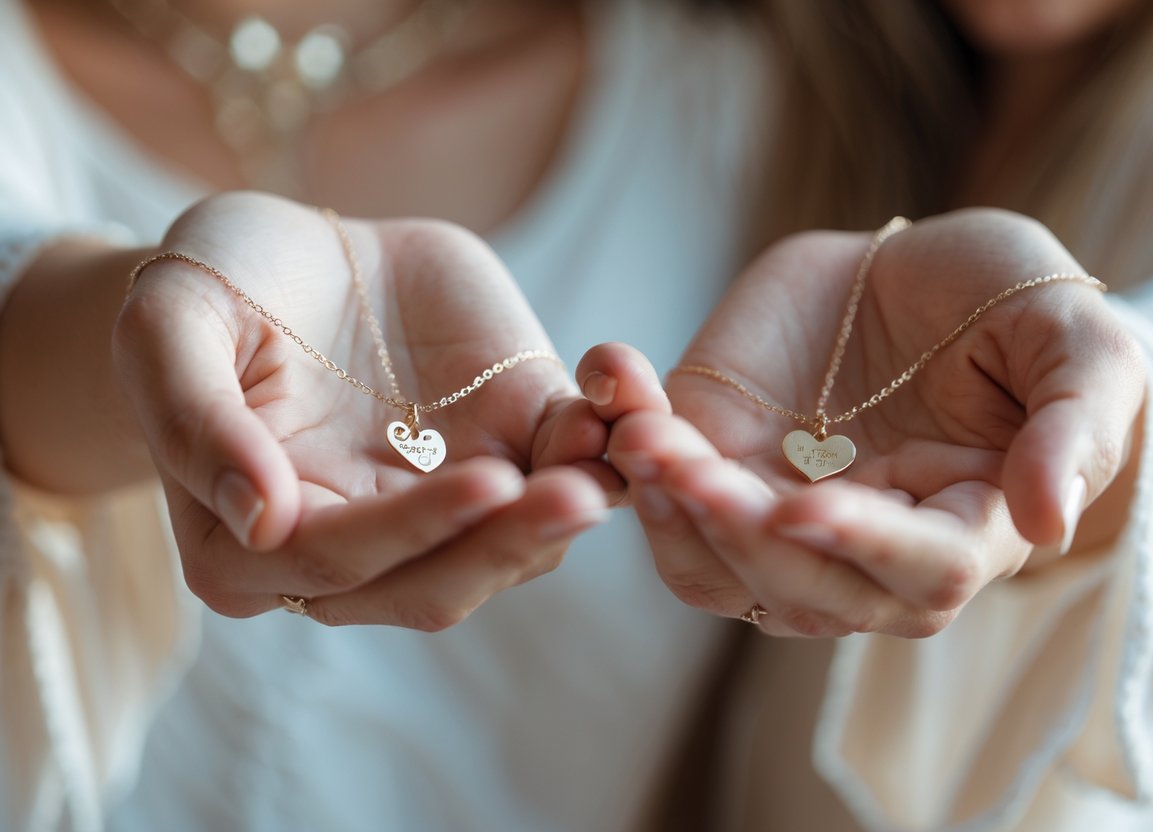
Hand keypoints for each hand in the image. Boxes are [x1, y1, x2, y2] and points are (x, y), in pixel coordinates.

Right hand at [114, 192, 611, 627]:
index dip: (413, 530)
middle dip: (512, 543)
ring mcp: (437, 504)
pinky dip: (600, 451)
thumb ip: (195, 423)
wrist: (293, 251)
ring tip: (623, 448)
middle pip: (440, 580)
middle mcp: (355, 546)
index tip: (487, 485)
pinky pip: (562, 471)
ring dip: (571, 508)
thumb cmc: (215, 286)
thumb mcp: (171, 327)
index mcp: (255, 545)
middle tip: (580, 496)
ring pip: (514, 545)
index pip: (339, 563)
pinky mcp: (506, 449)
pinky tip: (627, 406)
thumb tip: (260, 520)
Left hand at [585, 209, 1144, 637]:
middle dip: (739, 537)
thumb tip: (1048, 520)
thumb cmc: (1009, 309)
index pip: (922, 575)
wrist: (911, 274)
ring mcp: (781, 516)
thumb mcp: (1078, 346)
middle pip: (801, 592)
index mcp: (963, 533)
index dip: (864, 548)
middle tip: (688, 468)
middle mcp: (864, 553)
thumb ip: (1075, 428)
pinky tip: (620, 399)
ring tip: (639, 434)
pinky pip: (664, 508)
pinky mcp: (718, 472)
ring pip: (716, 571)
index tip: (804, 510)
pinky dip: (630, 469)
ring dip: (670, 516)